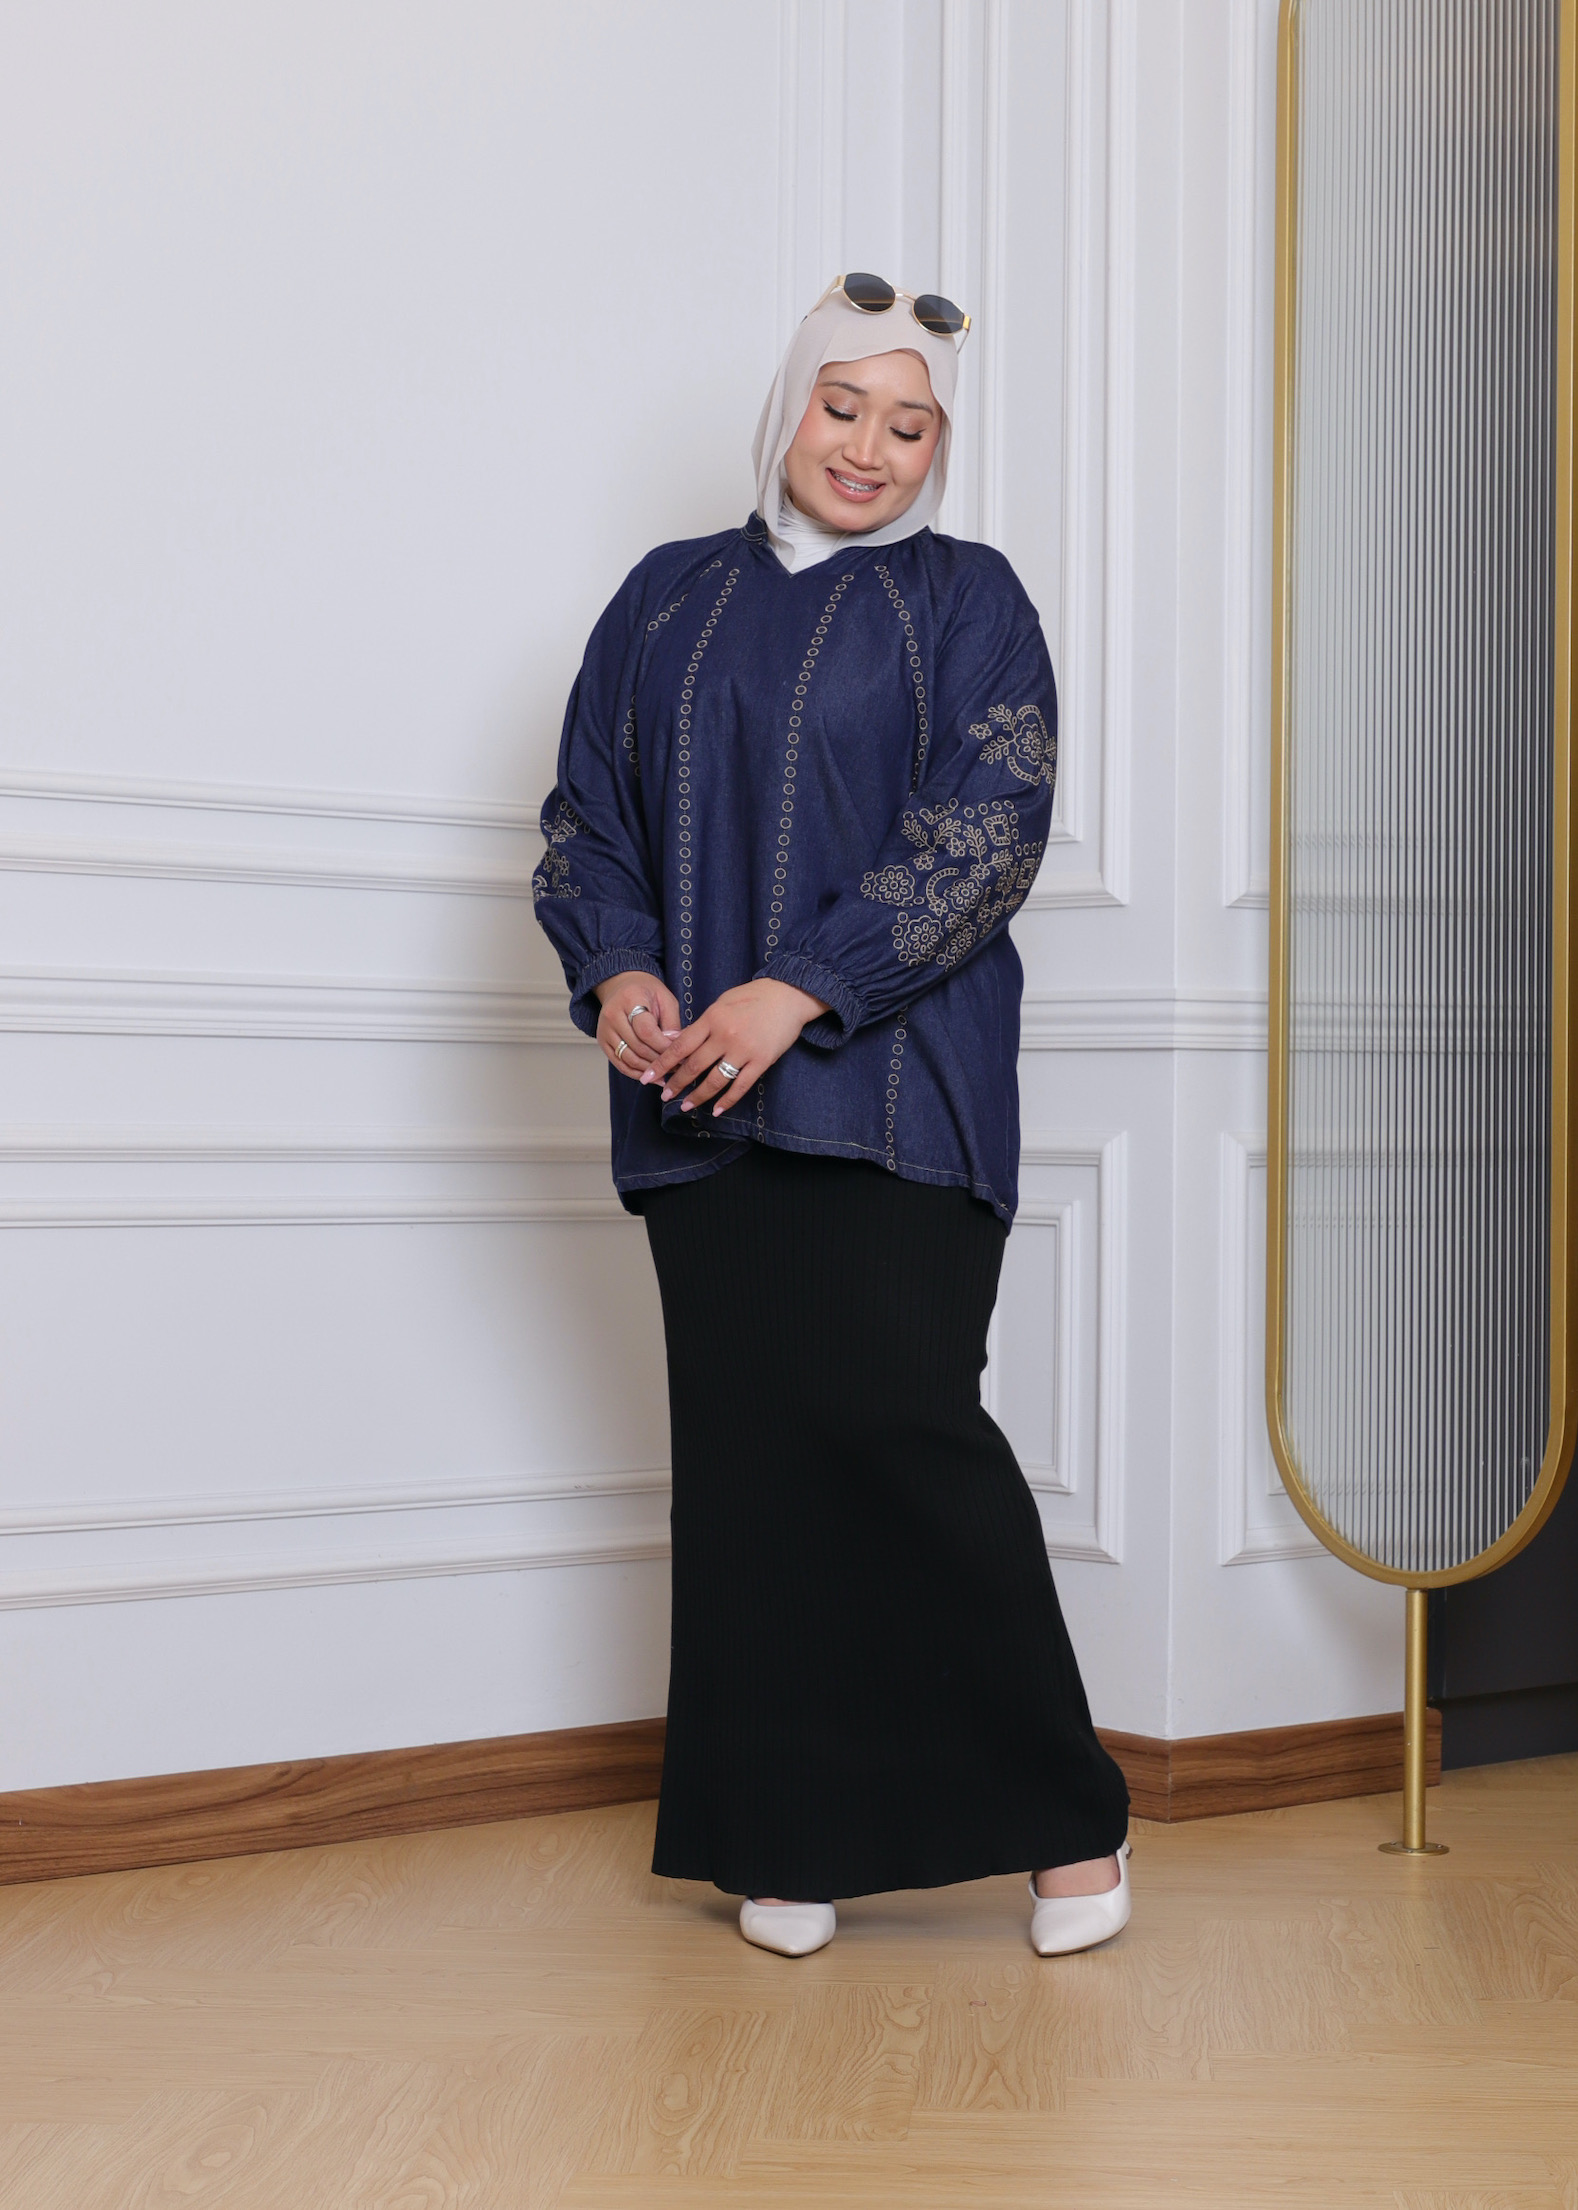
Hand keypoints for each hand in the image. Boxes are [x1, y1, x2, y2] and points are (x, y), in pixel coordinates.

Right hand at [594, 971, 680, 1077]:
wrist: (622, 986)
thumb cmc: (646, 992)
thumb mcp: (666, 999)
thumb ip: (672, 1024)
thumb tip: (677, 1049)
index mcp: (630, 998)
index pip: (646, 1031)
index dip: (663, 1046)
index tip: (679, 1054)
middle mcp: (612, 1014)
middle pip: (638, 1047)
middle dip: (660, 1060)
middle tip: (677, 1066)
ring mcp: (605, 1030)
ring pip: (628, 1059)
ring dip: (649, 1069)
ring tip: (666, 1072)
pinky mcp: (602, 1042)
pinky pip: (620, 1064)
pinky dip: (636, 1073)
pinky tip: (651, 1076)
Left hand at [642, 978, 829, 1116]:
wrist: (788, 995)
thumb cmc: (753, 997)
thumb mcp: (721, 1003)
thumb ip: (701, 1024)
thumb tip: (675, 1040)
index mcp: (712, 1019)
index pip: (681, 1046)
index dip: (663, 1063)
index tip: (649, 1076)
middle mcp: (725, 1036)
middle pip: (694, 1066)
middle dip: (676, 1084)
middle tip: (664, 1096)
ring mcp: (744, 1050)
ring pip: (715, 1080)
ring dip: (697, 1096)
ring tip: (685, 1106)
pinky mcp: (762, 1061)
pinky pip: (741, 1086)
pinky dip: (727, 1100)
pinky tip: (716, 1110)